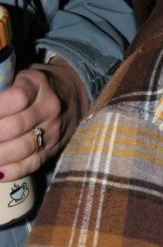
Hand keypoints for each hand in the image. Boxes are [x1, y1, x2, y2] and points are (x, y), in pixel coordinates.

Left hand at [0, 58, 89, 181]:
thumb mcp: (19, 75)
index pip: (16, 98)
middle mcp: (49, 108)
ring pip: (22, 149)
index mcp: (37, 84)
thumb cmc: (35, 84)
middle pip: (15, 127)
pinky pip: (32, 164)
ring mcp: (53, 131)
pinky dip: (11, 171)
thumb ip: (1, 85)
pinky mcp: (53, 149)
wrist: (72, 94)